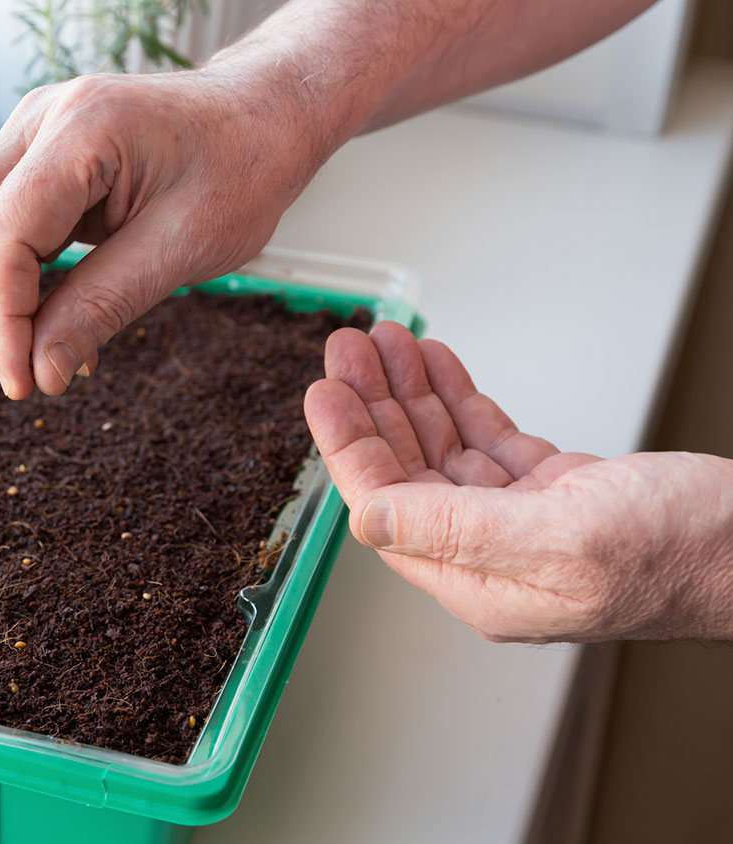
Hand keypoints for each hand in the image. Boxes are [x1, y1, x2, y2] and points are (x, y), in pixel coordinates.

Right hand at [0, 64, 335, 399]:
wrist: (265, 116)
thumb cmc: (242, 165)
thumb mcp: (184, 247)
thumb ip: (103, 306)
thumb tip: (41, 371)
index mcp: (84, 127)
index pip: (3, 232)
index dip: (1, 317)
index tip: (22, 380)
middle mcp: (41, 120)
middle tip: (17, 373)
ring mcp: (31, 136)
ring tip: (35, 353)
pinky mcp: (35, 160)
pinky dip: (10, 282)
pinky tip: (51, 322)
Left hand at [304, 322, 732, 641]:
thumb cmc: (687, 552)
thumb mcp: (561, 537)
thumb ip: (455, 531)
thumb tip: (367, 521)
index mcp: (480, 582)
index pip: (386, 509)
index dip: (348, 447)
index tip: (323, 392)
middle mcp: (493, 557)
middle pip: (406, 473)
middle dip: (373, 406)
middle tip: (348, 349)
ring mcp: (524, 525)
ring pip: (443, 451)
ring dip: (412, 394)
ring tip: (386, 341)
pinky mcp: (557, 495)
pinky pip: (486, 441)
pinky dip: (461, 399)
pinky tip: (437, 366)